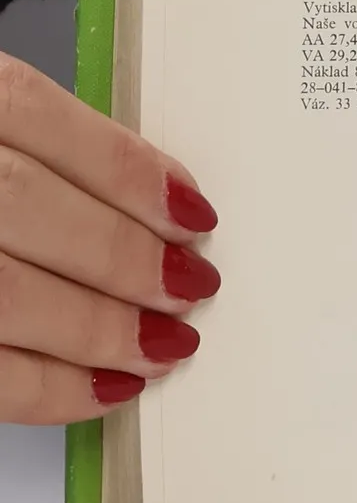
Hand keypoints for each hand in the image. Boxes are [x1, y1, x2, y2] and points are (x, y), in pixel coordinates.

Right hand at [0, 53, 219, 422]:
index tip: (193, 213)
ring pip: (4, 292)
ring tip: (162, 343)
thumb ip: (44, 154)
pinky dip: (47, 386)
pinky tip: (104, 387)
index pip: (35, 115)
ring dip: (99, 326)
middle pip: (22, 204)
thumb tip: (152, 202)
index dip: (126, 170)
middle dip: (123, 253)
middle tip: (190, 284)